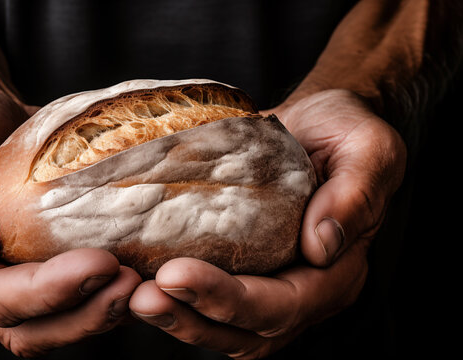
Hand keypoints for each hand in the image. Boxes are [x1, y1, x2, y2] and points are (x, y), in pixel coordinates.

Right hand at [0, 84, 141, 356]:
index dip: (49, 291)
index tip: (100, 262)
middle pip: (31, 329)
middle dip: (86, 314)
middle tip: (133, 281)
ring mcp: (15, 282)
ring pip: (60, 325)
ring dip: (105, 313)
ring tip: (145, 285)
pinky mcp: (46, 270)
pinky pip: (79, 301)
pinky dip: (112, 298)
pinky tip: (144, 277)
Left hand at [129, 89, 406, 357]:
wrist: (314, 125)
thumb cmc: (343, 131)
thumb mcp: (367, 147)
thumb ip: (356, 193)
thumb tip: (322, 245)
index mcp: (336, 271)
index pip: (283, 304)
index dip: (229, 298)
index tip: (175, 273)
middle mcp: (303, 290)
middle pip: (246, 330)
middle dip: (190, 317)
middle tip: (140, 296)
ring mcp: (270, 286)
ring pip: (221, 327)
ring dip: (175, 318)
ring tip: (130, 296)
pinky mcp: (241, 273)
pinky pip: (205, 304)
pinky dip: (172, 301)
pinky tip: (136, 282)